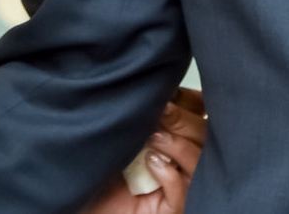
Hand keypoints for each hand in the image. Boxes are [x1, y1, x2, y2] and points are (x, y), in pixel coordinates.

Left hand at [81, 89, 205, 213]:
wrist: (83, 201)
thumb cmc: (100, 166)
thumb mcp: (122, 129)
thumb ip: (141, 112)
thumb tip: (157, 87)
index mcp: (175, 135)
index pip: (199, 114)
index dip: (190, 101)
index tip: (170, 93)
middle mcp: (182, 159)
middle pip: (204, 136)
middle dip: (184, 121)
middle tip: (162, 112)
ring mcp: (180, 186)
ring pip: (199, 163)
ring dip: (178, 146)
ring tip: (153, 138)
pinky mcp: (171, 210)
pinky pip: (183, 193)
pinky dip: (170, 175)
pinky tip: (150, 163)